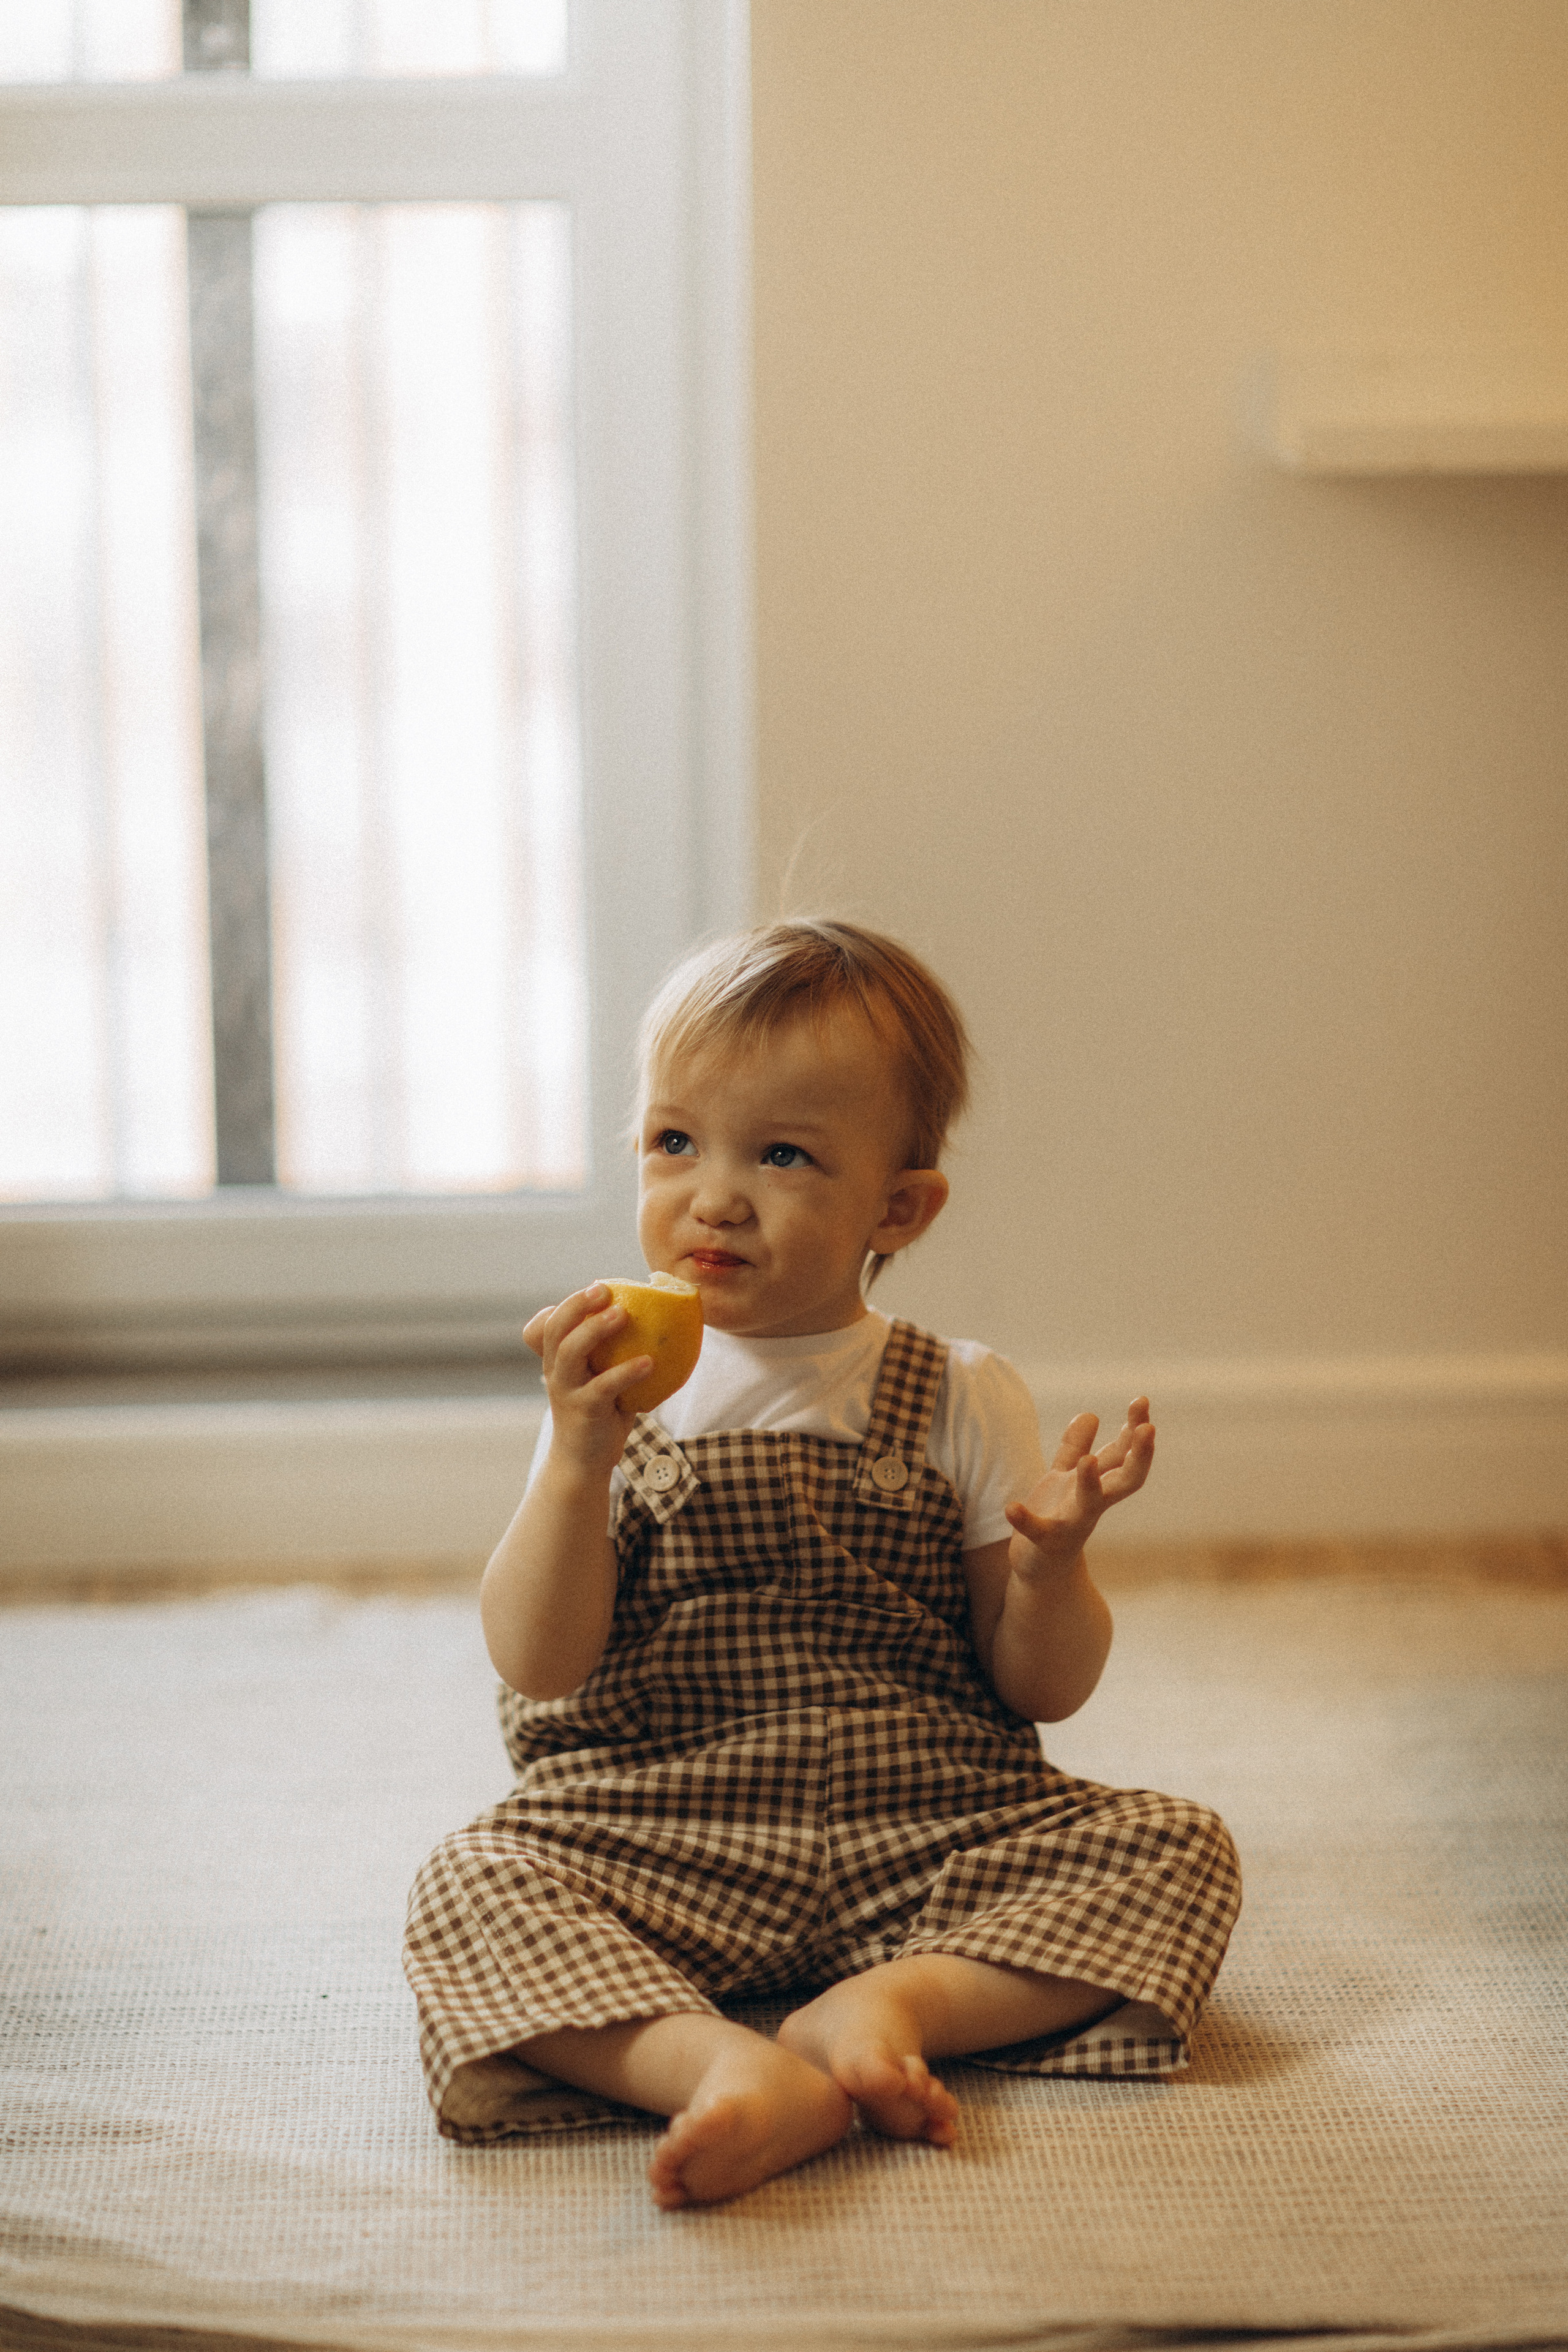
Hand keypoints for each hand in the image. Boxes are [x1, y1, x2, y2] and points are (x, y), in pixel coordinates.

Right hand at [524, 1285, 654, 1477]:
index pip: (550, 1324)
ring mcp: (567, 1391)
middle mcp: (556, 1372)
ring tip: (623, 1314)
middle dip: (577, 1304)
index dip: (570, 1303)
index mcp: (558, 1361)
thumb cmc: (599, 1415)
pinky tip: (649, 1363)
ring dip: (595, 1329)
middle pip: (555, 1329)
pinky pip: (604, 1386)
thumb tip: (660, 1325)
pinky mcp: (584, 1411)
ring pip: (571, 1352)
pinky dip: (626, 1372)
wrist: (582, 1463)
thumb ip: (614, 1357)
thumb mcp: (600, 1380)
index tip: (598, 1287)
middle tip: (604, 1289)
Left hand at [1004, 1397, 1154, 1567]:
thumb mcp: (1065, 1476)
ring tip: (1086, 1462)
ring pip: (1090, 1504)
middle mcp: (1093, 1503)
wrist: (1040, 1566)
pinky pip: (1038, 1531)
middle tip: (1148, 1428)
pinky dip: (1026, 1520)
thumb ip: (1075, 1447)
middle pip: (1126, 1479)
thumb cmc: (1057, 1515)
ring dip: (1089, 1483)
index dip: (1135, 1429)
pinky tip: (1012, 1508)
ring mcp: (1072, 1523)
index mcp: (1098, 1484)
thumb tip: (1091, 1414)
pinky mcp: (1046, 1542)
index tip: (1142, 1401)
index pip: (1123, 1454)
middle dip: (1139, 1454)